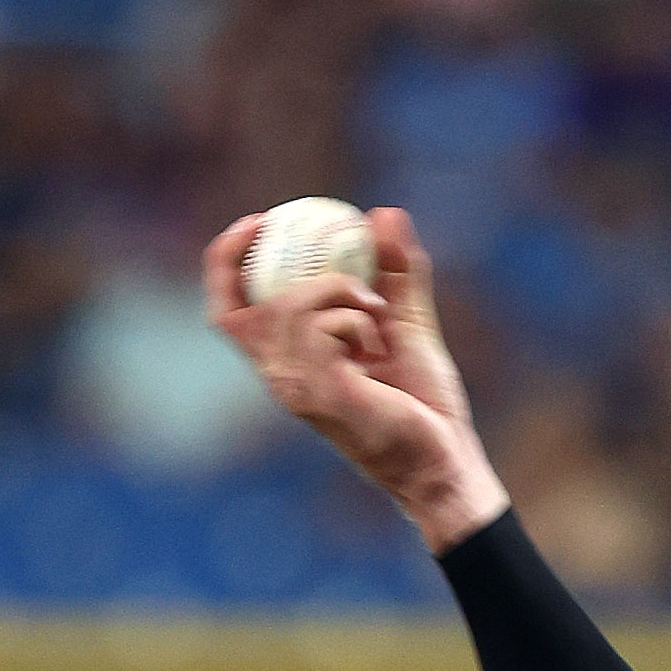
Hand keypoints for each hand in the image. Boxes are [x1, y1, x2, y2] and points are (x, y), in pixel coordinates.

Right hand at [204, 204, 507, 552]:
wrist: (444, 457)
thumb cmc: (424, 403)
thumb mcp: (406, 321)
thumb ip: (396, 270)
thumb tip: (385, 213)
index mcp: (286, 361)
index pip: (226, 310)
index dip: (227, 260)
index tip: (259, 222)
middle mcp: (279, 376)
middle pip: (246, 300)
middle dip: (306, 273)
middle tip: (356, 280)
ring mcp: (294, 387)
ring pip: (291, 305)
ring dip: (341, 292)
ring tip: (376, 319)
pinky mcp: (320, 393)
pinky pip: (325, 326)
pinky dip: (356, 318)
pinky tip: (377, 346)